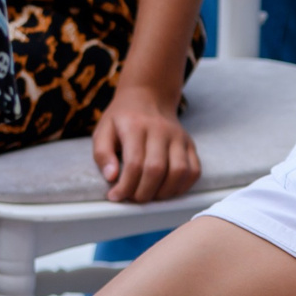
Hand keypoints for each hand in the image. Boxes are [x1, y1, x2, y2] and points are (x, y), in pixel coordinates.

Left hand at [93, 84, 200, 202]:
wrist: (148, 97)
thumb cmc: (122, 119)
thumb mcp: (102, 130)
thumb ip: (102, 154)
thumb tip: (111, 177)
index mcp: (134, 126)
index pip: (134, 163)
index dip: (125, 185)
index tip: (114, 196)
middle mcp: (160, 130)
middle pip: (156, 169)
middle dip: (143, 192)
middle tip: (132, 199)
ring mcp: (178, 137)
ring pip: (179, 171)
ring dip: (164, 192)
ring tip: (149, 195)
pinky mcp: (190, 144)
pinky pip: (194, 170)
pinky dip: (182, 186)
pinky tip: (166, 190)